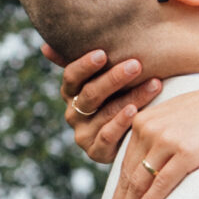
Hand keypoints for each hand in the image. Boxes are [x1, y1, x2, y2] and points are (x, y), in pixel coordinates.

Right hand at [49, 47, 162, 165]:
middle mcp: (73, 114)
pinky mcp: (96, 152)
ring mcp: (83, 134)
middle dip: (114, 78)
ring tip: (154, 84)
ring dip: (132, 97)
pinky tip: (136, 110)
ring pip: (105, 113)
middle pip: (90, 94)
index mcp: (71, 92)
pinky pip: (107, 136)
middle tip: (136, 65)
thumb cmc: (120, 95)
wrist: (131, 134)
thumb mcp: (102, 77)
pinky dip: (122, 122)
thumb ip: (84, 63)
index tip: (103, 53)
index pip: (71, 77)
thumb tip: (45, 47)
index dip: (85, 65)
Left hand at [105, 76, 198, 198]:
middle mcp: (149, 129)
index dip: (117, 191)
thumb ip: (160, 136)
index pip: (125, 164)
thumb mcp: (178, 117)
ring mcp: (166, 140)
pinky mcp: (184, 152)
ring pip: (139, 182)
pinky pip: (160, 183)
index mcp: (144, 121)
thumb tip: (151, 163)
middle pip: (127, 175)